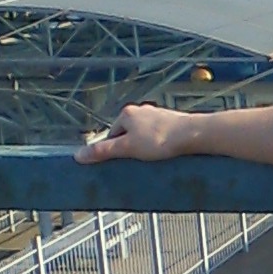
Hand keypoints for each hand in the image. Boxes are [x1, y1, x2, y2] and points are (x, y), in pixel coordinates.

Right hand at [74, 103, 195, 162]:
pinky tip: (167, 153)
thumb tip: (78, 156)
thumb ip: (103, 151)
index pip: (112, 135)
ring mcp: (159, 115)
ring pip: (146, 135)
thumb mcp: (127, 148)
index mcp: (127, 113)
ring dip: (147, 148)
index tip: (123, 162)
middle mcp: (142, 110)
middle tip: (139, 162)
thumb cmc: (160, 140)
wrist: (193, 134)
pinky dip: (161, 145)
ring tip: (155, 158)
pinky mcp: (173, 122)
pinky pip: (161, 135)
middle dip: (132, 149)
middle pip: (129, 135)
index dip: (116, 151)